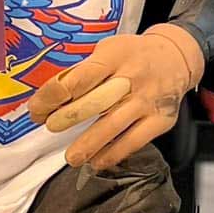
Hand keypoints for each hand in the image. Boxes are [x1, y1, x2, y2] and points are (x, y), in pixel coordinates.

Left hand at [25, 26, 204, 170]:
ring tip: (71, 157)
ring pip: (113, 125)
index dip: (54, 96)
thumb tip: (49, 100)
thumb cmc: (131, 56)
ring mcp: (147, 100)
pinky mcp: (160, 120)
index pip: (79, 78)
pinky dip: (112, 154)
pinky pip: (133, 141)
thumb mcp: (107, 51)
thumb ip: (83, 72)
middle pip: (95, 102)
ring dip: (88, 144)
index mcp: (114, 56)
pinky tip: (96, 162)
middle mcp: (132, 77)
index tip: (37, 109)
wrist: (177, 57)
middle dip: (68, 118)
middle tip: (50, 127)